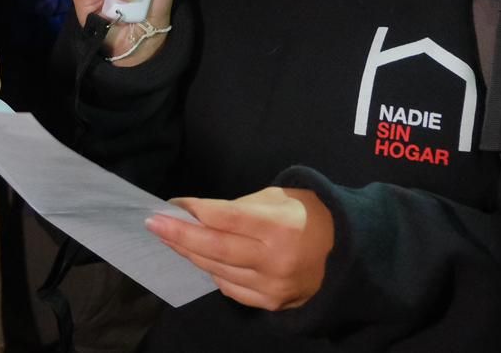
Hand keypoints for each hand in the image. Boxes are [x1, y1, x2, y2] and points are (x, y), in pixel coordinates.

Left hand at [146, 187, 333, 310]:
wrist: (348, 252)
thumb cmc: (309, 214)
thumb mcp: (279, 198)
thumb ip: (240, 207)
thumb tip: (198, 214)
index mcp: (278, 225)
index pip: (225, 218)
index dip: (194, 210)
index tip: (171, 204)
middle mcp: (274, 258)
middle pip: (215, 248)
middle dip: (179, 235)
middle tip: (152, 224)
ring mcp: (272, 285)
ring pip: (218, 270)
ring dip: (190, 254)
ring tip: (170, 239)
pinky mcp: (271, 302)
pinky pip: (230, 288)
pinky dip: (212, 272)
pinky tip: (200, 259)